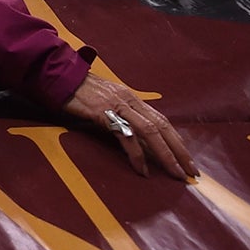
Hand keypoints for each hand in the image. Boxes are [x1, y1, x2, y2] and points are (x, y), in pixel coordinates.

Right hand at [61, 75, 198, 180]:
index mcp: (131, 98)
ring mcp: (117, 106)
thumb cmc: (78, 91)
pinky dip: (137, 155)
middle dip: (180, 151)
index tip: (187, 160)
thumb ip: (120, 115)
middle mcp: (129, 101)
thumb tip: (133, 138)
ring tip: (175, 174)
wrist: (58, 76)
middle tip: (191, 172)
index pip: (162, 121)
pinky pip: (126, 136)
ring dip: (166, 155)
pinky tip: (142, 170)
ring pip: (150, 132)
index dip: (177, 141)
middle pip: (162, 127)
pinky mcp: (104, 113)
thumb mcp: (105, 101)